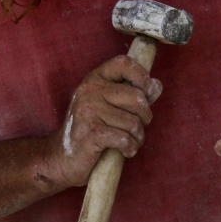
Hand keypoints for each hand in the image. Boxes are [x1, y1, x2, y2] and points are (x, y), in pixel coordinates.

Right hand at [44, 55, 161, 188]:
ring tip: (129, 142)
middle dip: (145, 117)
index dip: (142, 76)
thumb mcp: (110, 107)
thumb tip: (156, 85)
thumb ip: (133, 94)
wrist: (64, 157)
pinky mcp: (90, 132)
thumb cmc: (93, 131)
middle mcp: (90, 90)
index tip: (148, 93)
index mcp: (95, 79)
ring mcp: (88, 110)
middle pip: (137, 98)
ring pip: (133, 122)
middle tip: (137, 128)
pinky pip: (125, 139)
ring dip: (138, 138)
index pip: (123, 63)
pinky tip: (126, 151)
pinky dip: (130, 148)